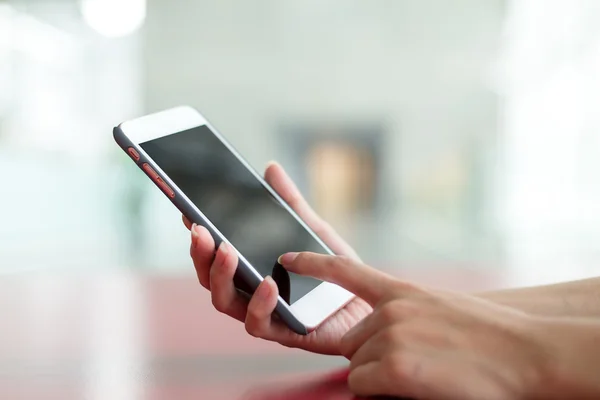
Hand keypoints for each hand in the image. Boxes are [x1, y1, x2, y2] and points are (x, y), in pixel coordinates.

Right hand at [182, 161, 371, 354]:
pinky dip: (259, 303)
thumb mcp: (313, 230)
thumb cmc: (337, 272)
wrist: (371, 306)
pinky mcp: (283, 332)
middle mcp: (250, 291)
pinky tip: (268, 282)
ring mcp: (264, 313)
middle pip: (210, 276)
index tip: (188, 211)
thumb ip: (290, 203)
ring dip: (220, 276)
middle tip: (201, 230)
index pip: (215, 252)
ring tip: (227, 251)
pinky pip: (259, 324)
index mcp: (253, 268)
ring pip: (224, 301)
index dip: (199, 234)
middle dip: (201, 253)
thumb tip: (270, 168)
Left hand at [278, 252, 550, 399]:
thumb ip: (403, 318)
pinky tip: (418, 385)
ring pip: (358, 369)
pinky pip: (364, 387)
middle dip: (373, 360)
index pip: (345, 271)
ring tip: (424, 375)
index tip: (286, 257)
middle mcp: (389, 309)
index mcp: (400, 291)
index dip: (313, 263)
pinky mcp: (392, 365)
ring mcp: (388, 335)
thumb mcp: (438, 311)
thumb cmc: (488, 336)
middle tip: (414, 364)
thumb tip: (379, 341)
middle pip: (353, 344)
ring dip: (382, 380)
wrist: (525, 352)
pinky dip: (383, 394)